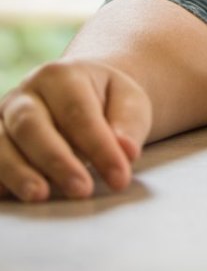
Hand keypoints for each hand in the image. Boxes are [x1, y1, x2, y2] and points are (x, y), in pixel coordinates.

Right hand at [0, 59, 150, 201]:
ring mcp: (2, 118)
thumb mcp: (129, 102)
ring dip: (19, 173)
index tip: (120, 177)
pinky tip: (11, 194)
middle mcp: (25, 94)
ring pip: (0, 144)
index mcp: (61, 75)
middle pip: (31, 126)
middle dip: (56, 161)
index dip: (98, 147)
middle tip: (82, 190)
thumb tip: (126, 151)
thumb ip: (129, 124)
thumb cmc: (107, 100)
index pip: (77, 113)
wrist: (81, 93)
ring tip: (41, 195)